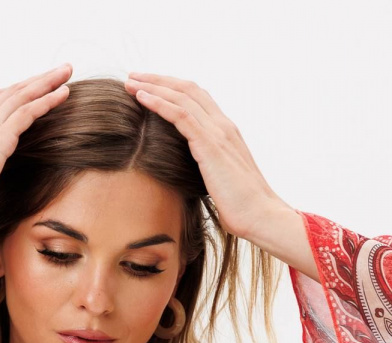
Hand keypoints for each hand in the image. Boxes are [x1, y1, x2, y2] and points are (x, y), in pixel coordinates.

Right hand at [0, 64, 72, 254]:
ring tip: (67, 72)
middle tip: (62, 69)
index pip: (0, 102)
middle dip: (39, 79)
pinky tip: (63, 95)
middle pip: (13, 92)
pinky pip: (26, 113)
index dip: (22, 91)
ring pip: (22, 96)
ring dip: (47, 82)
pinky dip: (46, 101)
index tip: (41, 85)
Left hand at [123, 71, 289, 242]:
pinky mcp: (210, 145)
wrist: (261, 217)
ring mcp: (218, 132)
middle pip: (187, 89)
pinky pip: (180, 114)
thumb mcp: (223, 184)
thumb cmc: (243, 210)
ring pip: (181, 97)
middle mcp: (223, 126)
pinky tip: (141, 97)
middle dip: (158, 80)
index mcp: (227, 133)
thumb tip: (197, 182)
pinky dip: (158, 103)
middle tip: (134, 76)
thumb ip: (210, 173)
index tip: (149, 88)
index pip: (198, 99)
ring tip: (130, 82)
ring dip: (153, 87)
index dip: (172, 90)